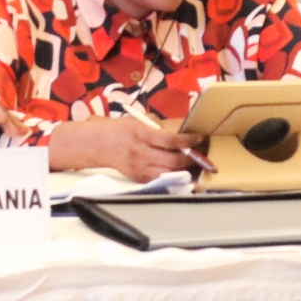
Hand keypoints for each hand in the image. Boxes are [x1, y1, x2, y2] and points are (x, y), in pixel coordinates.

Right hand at [47, 117, 203, 182]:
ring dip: (185, 170)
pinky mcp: (139, 178)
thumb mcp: (137, 121)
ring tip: (196, 165)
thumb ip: (157, 127)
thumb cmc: (118, 130)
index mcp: (142, 135)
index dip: (188, 140)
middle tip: (202, 154)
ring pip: (170, 173)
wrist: (97, 145)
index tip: (200, 138)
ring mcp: (141, 168)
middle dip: (192, 158)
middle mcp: (142, 153)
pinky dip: (173, 176)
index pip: (171, 140)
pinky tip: (181, 172)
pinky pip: (161, 179)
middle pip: (174, 160)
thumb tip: (178, 131)